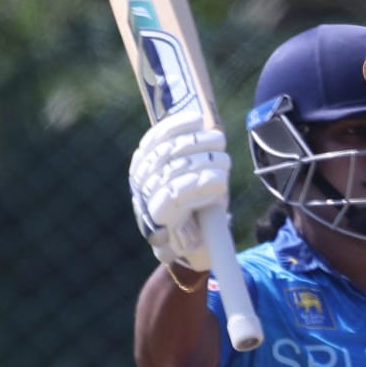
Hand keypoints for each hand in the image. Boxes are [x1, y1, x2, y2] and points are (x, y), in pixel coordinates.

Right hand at [129, 112, 230, 270]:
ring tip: (224, 162)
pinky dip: (200, 184)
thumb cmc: (200, 205)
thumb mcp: (197, 173)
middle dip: (196, 142)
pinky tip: (218, 180)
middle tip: (220, 141)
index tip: (198, 119)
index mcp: (144, 165)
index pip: (155, 139)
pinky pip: (177, 194)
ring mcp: (146, 199)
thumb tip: (203, 121)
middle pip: (167, 152)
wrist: (197, 248)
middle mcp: (141, 181)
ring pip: (174, 171)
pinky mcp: (159, 219)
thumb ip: (194, 151)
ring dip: (204, 162)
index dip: (176, 126)